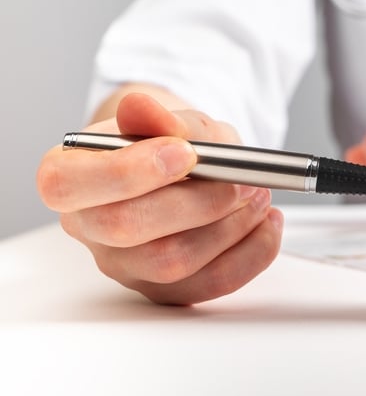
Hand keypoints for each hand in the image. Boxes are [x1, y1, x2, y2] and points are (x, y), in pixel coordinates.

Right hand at [36, 92, 282, 304]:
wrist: (189, 167)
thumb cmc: (171, 143)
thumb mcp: (172, 119)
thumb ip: (158, 116)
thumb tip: (141, 107)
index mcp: (69, 176)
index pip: (69, 186)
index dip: (128, 172)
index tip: (186, 153)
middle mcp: (87, 227)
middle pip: (126, 228)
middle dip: (197, 201)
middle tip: (240, 180)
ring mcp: (123, 264)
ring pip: (171, 262)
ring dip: (230, 226)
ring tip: (258, 194)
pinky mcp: (162, 289)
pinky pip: (208, 285)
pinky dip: (250, 253)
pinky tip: (266, 222)